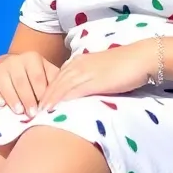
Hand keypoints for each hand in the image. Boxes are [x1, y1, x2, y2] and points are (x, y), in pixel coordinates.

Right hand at [0, 52, 60, 117]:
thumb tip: (68, 97)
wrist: (13, 68)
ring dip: (12, 98)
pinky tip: (1, 104)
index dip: (41, 94)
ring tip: (18, 112)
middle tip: (31, 114)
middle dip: (27, 99)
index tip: (45, 109)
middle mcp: (15, 60)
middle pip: (21, 81)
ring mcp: (0, 67)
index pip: (38, 78)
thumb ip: (56, 84)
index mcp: (33, 58)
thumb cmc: (35, 78)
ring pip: (5, 83)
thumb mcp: (48, 76)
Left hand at [37, 41, 155, 110]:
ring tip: (37, 114)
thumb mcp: (102, 72)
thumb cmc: (126, 66)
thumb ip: (90, 80)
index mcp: (79, 61)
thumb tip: (83, 95)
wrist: (141, 58)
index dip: (46, 91)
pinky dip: (62, 101)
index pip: (57, 78)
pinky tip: (55, 110)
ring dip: (48, 101)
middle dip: (42, 97)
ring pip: (60, 88)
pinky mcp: (93, 81)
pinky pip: (73, 92)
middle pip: (54, 83)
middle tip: (30, 112)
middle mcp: (78, 65)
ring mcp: (85, 72)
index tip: (37, 104)